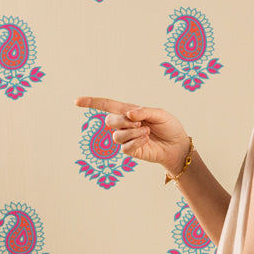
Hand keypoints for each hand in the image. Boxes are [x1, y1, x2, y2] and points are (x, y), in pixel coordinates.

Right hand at [74, 96, 189, 175]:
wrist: (176, 145)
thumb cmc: (169, 126)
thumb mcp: (159, 113)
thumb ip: (144, 111)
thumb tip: (129, 114)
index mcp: (128, 111)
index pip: (106, 105)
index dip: (91, 103)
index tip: (76, 102)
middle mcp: (124, 124)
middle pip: (109, 121)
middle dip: (122, 121)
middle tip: (139, 122)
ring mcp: (126, 138)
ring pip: (117, 136)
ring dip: (132, 132)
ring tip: (147, 132)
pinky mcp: (131, 151)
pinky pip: (125, 147)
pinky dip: (136, 141)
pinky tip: (146, 140)